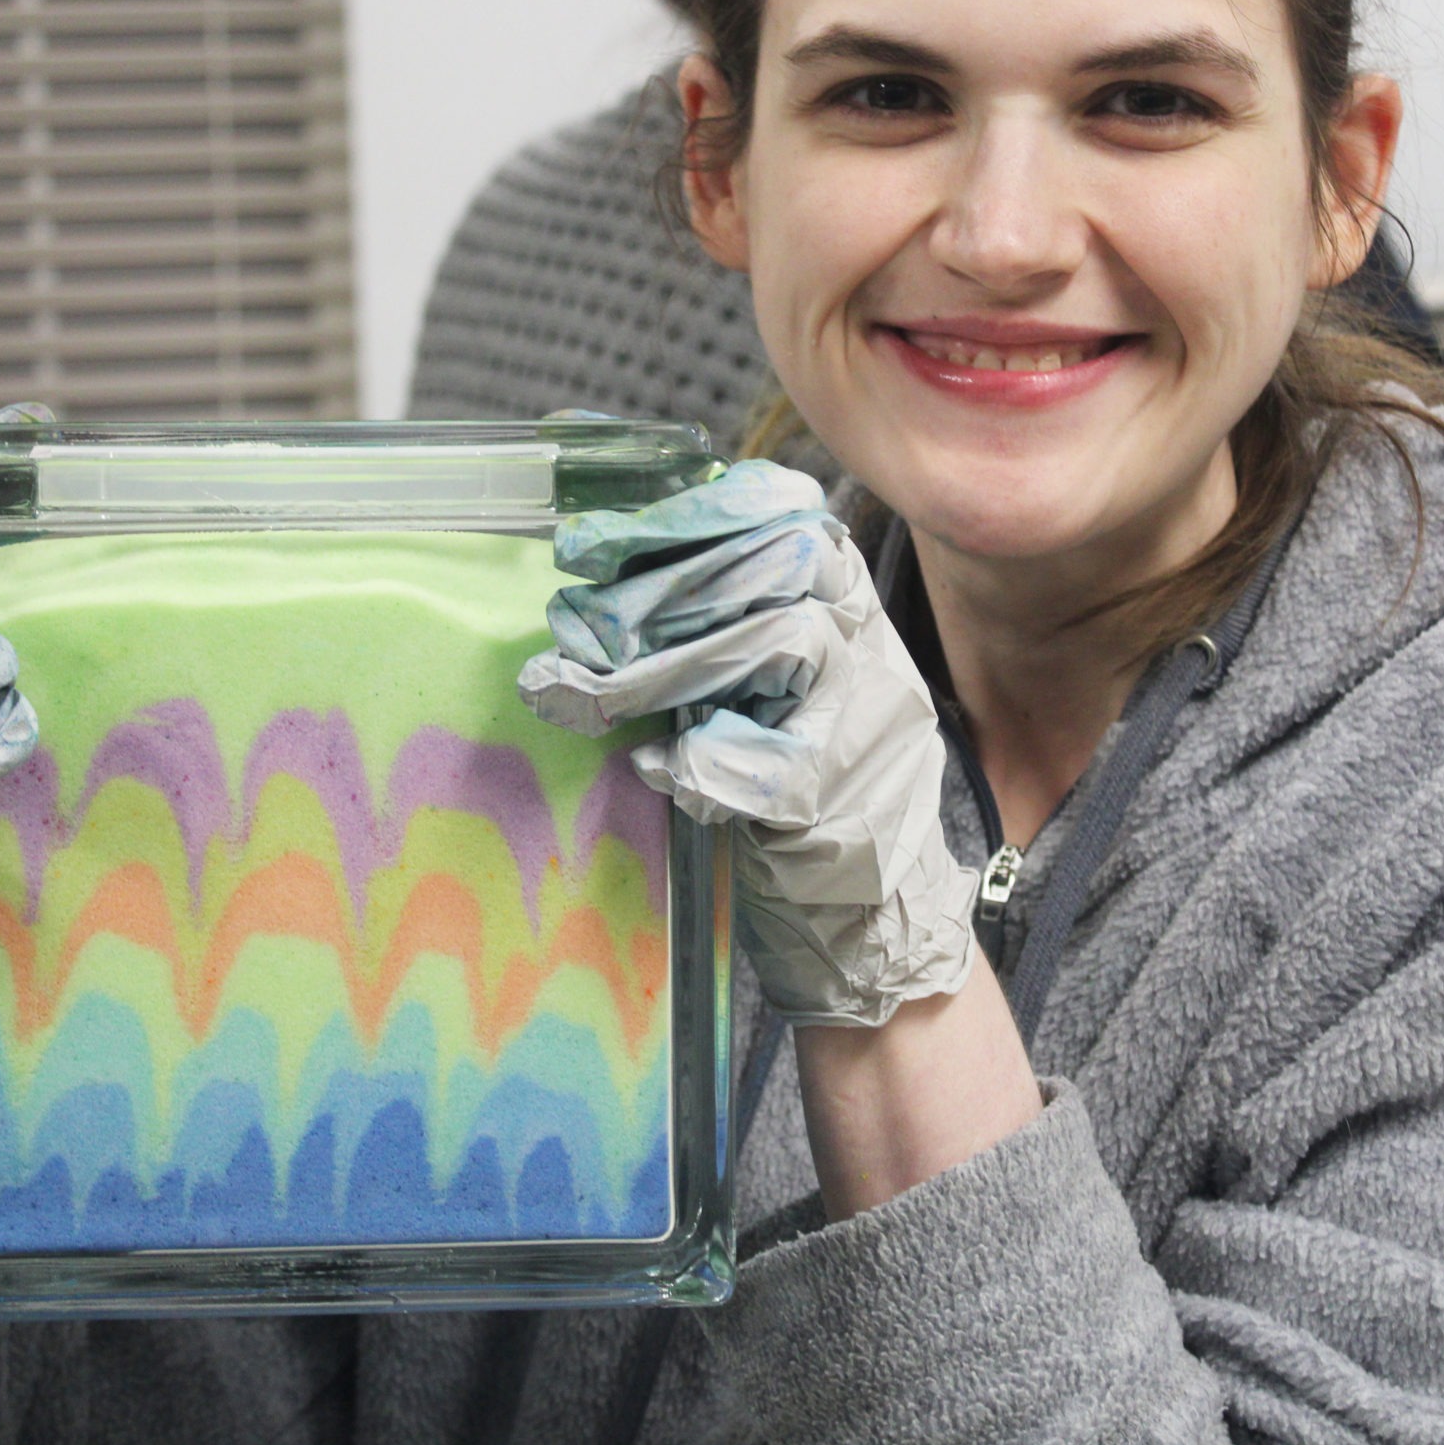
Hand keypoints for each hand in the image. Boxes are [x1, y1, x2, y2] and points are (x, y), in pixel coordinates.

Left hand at [519, 461, 979, 1026]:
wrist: (872, 929)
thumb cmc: (808, 807)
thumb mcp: (769, 700)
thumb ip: (718, 640)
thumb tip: (602, 589)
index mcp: (851, 618)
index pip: (788, 521)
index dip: (693, 515)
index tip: (598, 538)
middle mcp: (871, 655)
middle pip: (777, 565)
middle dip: (657, 586)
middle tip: (570, 620)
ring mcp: (865, 723)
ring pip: (773, 641)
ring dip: (657, 668)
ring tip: (576, 693)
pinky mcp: (840, 800)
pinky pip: (762, 755)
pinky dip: (693, 762)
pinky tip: (654, 771)